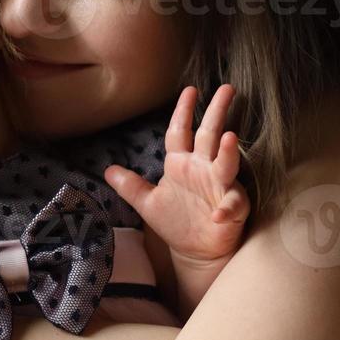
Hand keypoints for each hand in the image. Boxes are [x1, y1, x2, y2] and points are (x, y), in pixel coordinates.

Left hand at [103, 85, 249, 265]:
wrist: (194, 250)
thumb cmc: (175, 221)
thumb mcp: (147, 203)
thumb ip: (130, 186)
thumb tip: (107, 170)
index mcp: (181, 163)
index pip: (181, 131)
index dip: (184, 111)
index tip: (190, 90)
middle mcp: (202, 169)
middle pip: (210, 136)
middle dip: (217, 112)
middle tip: (227, 89)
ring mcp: (219, 186)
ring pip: (226, 164)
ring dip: (228, 152)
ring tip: (229, 137)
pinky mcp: (232, 208)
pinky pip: (232, 204)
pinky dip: (227, 208)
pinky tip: (218, 213)